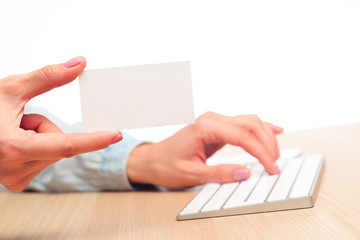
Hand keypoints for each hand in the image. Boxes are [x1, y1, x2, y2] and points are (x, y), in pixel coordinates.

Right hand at [0, 57, 122, 191]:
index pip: (66, 146)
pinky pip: (44, 160)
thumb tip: (78, 65)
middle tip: (18, 120)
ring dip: (39, 137)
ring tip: (11, 132)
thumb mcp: (11, 88)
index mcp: (13, 148)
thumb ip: (47, 77)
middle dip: (45, 126)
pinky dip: (35, 148)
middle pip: (59, 144)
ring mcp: (15, 179)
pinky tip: (14, 143)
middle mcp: (15, 170)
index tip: (115, 135)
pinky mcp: (18, 182)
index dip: (94, 140)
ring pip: (53, 152)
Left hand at [127, 112, 282, 188]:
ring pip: (249, 122)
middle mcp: (210, 119)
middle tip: (275, 164)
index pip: (242, 136)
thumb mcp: (192, 174)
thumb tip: (245, 173)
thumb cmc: (166, 165)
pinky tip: (274, 131)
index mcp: (204, 128)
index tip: (271, 167)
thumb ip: (219, 174)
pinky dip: (259, 129)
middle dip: (267, 144)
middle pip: (250, 125)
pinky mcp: (216, 127)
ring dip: (265, 136)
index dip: (261, 152)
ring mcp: (214, 121)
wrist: (153, 160)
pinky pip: (243, 124)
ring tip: (274, 155)